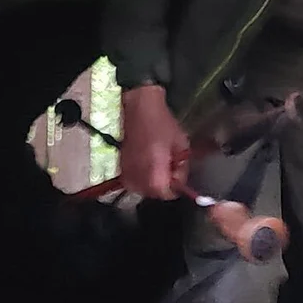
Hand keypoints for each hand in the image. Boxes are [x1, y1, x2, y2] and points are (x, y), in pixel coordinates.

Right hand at [119, 84, 191, 198]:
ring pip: (142, 188)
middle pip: (154, 193)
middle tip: (170, 167)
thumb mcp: (181, 144)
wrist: (137, 106)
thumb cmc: (161, 123)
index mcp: (154, 175)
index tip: (178, 176)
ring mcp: (126, 173)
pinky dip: (141, 175)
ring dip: (152, 181)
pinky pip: (132, 180)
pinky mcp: (119, 166)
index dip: (175, 187)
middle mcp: (138, 178)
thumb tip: (181, 179)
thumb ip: (182, 166)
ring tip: (158, 164)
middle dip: (164, 184)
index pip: (166, 195)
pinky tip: (146, 162)